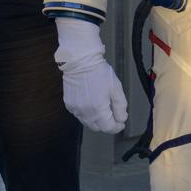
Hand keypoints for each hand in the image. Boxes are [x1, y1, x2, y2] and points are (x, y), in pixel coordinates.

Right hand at [54, 17, 126, 132]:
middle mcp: (85, 112)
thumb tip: (122, 118)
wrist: (80, 61)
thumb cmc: (98, 72)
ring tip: (102, 107)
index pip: (108, 128)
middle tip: (113, 114)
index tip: (121, 123)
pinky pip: (79, 115)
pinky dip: (86, 113)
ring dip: (96, 120)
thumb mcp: (116, 88)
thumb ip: (121, 106)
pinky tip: (91, 103)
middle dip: (107, 124)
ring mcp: (75, 109)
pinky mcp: (69, 104)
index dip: (117, 127)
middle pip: (98, 127)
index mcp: (98, 109)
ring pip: (88, 122)